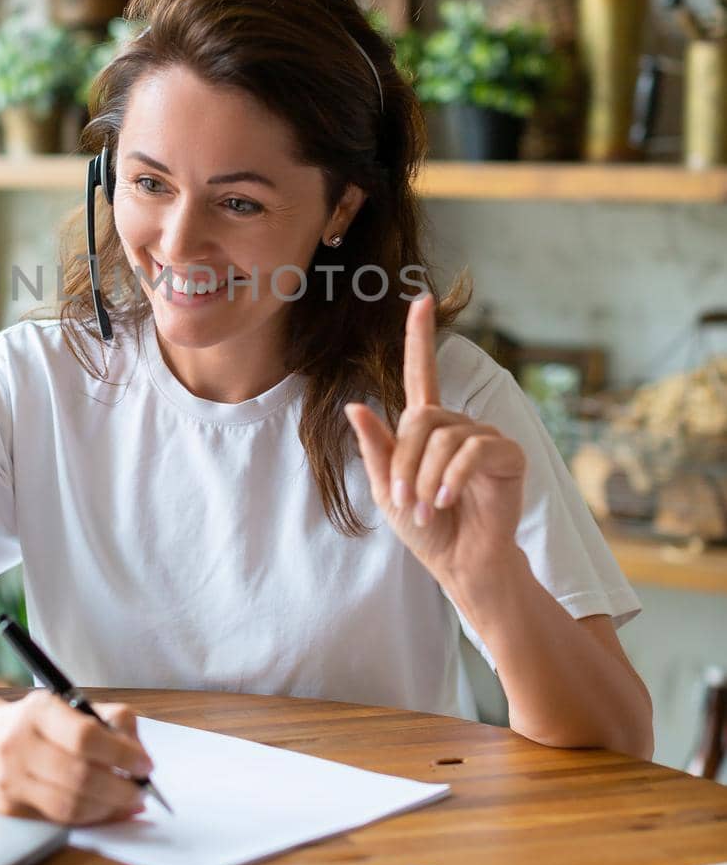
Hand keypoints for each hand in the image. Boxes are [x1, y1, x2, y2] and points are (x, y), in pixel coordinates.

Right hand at [0, 691, 153, 824]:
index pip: (85, 736)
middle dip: (121, 789)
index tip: (145, 764)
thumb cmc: (35, 724)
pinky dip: (89, 818)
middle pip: (80, 776)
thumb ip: (109, 722)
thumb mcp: (68, 705)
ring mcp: (10, 779)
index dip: (121, 754)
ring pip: (70, 805)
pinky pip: (59, 819)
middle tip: (142, 792)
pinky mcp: (9, 808)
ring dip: (108, 808)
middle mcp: (19, 744)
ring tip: (127, 803)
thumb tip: (141, 758)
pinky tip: (105, 811)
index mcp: (39, 710)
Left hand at [345, 292, 526, 587]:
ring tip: (428, 507)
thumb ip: (376, 449)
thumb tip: (355, 405)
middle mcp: (459, 425)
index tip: (422, 301)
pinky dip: (452, 477)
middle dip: (405, 461)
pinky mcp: (508, 455)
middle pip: (422, 417)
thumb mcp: (388, 489)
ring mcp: (486, 437)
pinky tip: (447, 500)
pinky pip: (473, 450)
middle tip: (405, 499)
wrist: (461, 563)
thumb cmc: (427, 528)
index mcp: (428, 428)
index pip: (423, 373)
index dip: (421, 337)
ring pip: (444, 436)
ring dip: (426, 477)